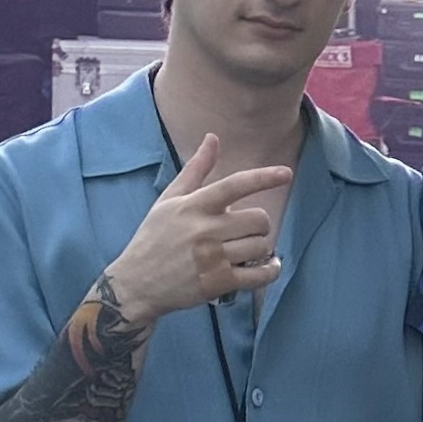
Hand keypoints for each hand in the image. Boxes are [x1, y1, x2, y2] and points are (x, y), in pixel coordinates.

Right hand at [102, 136, 292, 326]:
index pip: (235, 185)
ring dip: (260, 249)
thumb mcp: (169, 200)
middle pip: (258, 219)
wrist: (136, 283)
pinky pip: (259, 275)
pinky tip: (267, 267)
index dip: (263, 178)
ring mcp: (213, 258)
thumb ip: (195, 170)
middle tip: (245, 231)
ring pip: (260, 246)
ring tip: (246, 251)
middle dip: (258, 225)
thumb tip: (213, 138)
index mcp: (194, 205)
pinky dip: (270, 271)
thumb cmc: (154, 238)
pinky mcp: (219, 283)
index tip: (286, 173)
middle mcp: (204, 230)